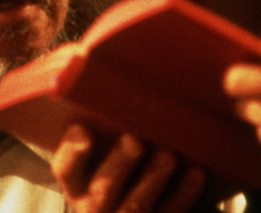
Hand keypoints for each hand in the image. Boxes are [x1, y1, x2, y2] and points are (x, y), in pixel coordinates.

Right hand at [51, 123, 207, 212]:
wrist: (138, 207)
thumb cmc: (124, 166)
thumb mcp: (105, 151)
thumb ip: (106, 123)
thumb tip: (107, 62)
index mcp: (78, 183)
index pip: (65, 168)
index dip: (71, 151)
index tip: (84, 130)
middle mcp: (94, 206)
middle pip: (102, 189)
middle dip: (119, 165)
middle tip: (134, 140)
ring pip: (135, 206)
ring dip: (153, 179)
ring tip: (168, 155)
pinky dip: (183, 194)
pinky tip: (196, 173)